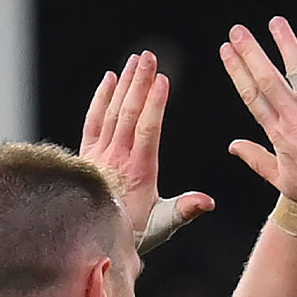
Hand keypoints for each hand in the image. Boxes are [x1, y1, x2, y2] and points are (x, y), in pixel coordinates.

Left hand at [79, 51, 213, 241]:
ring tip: (135, 60)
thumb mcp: (163, 225)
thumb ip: (185, 210)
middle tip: (149, 57)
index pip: (147, 131)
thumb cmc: (133, 232)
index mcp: (139, 172)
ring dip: (124, 84)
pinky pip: (93, 121)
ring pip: (112, 112)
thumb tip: (208, 202)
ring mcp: (100, 154)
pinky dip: (100, 98)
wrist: (93, 238)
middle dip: (139, 83)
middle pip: (128, 114)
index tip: (162, 80)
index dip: (154, 104)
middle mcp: (117, 158)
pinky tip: (109, 78)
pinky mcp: (88, 153)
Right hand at [222, 18, 296, 207]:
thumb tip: (233, 146)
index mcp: (280, 136)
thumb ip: (256, 159)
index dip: (237, 72)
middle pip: (269, 80)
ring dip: (287, 45)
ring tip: (275, 23)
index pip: (253, 97)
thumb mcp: (282, 181)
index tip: (226, 52)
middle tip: (238, 31)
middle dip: (251, 53)